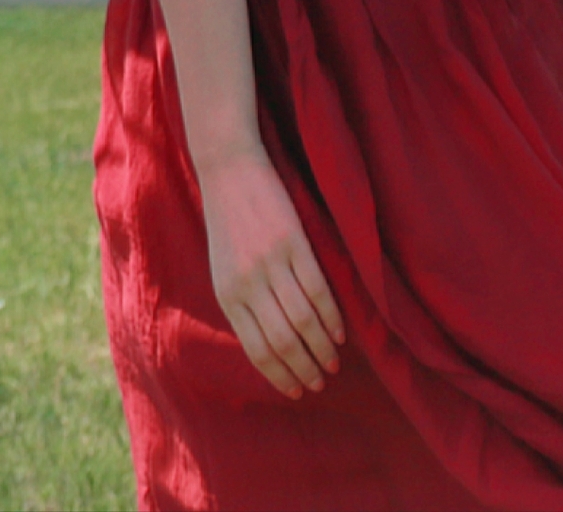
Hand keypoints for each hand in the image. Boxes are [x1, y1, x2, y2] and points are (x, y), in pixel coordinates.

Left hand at [199, 150, 343, 397]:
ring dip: (321, 349)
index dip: (278, 374)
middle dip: (304, 369)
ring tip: (333, 365)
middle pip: (282, 341)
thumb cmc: (228, 223)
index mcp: (227, 295)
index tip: (296, 391)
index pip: (256, 348)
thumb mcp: (223, 269)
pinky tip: (339, 334)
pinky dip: (330, 317)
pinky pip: (316, 290)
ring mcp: (271, 264)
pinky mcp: (292, 244)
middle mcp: (248, 284)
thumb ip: (242, 303)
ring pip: (302, 320)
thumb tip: (267, 344)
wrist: (229, 171)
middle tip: (320, 384)